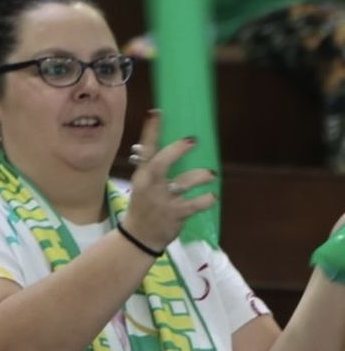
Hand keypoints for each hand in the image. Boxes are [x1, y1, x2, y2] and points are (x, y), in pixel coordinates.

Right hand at [119, 111, 216, 252]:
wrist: (139, 237)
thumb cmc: (144, 206)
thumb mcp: (142, 185)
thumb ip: (153, 168)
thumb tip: (168, 145)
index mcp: (142, 175)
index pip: (145, 150)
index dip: (151, 131)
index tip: (157, 113)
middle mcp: (149, 185)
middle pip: (160, 163)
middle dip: (176, 150)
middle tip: (192, 140)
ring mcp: (161, 201)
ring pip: (182, 183)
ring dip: (199, 176)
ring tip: (211, 175)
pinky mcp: (174, 215)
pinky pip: (194, 205)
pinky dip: (205, 200)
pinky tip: (211, 197)